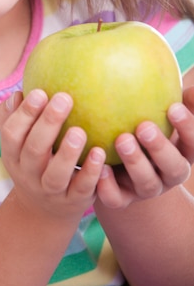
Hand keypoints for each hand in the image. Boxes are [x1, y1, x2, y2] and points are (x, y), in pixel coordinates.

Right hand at [0, 90, 105, 222]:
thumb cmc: (33, 160)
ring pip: (56, 175)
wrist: (43, 209)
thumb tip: (19, 94)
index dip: (24, 114)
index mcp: (13, 155)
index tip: (40, 92)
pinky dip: (90, 172)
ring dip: (68, 153)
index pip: (12, 134)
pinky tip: (100, 153)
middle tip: (64, 98)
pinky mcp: (73, 201)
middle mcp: (28, 174)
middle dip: (48, 124)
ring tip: (79, 131)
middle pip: (34, 151)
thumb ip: (13, 116)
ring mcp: (50, 191)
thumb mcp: (18, 143)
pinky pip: (82, 188)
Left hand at [95, 90, 193, 208]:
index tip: (173, 108)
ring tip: (121, 140)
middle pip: (172, 167)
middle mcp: (168, 174)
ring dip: (135, 162)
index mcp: (183, 153)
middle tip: (144, 127)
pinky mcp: (123, 199)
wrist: (124, 168)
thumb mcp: (164, 116)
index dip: (187, 127)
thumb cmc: (147, 127)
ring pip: (147, 182)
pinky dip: (109, 187)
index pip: (193, 143)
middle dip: (160, 148)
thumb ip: (179, 102)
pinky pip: (117, 199)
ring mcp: (146, 189)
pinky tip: (100, 168)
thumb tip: (191, 86)